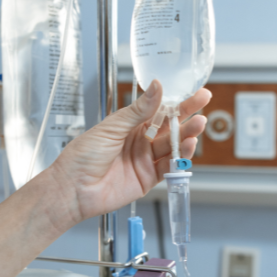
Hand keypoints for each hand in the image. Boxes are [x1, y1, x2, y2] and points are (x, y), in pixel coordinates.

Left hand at [51, 80, 210, 221]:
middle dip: (187, 115)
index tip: (193, 91)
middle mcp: (139, 141)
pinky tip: (188, 147)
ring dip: (186, 136)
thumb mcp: (112, 127)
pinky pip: (169, 167)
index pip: (158, 109)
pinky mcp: (147, 178)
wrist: (73, 189)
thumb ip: (138, 110)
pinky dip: (180, 158)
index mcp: (129, 125)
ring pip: (172, 146)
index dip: (176, 101)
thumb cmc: (82, 156)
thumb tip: (156, 87)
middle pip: (169, 126)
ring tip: (197, 125)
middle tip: (203, 104)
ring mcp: (144, 160)